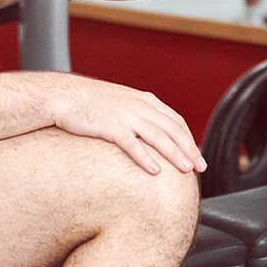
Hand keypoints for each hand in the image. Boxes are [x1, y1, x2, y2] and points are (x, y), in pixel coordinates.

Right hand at [46, 73, 206, 175]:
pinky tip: (155, 171)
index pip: (175, 121)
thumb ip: (138, 113)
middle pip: (173, 130)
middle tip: (201, 167)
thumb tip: (150, 131)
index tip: (197, 153)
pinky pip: (133, 145)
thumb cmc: (90, 103)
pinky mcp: (111, 127)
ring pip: (159, 137)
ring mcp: (127, 116)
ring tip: (187, 170)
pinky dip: (146, 158)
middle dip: (190, 149)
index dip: (189, 138)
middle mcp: (140, 106)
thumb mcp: (121, 102)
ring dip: (176, 154)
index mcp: (145, 100)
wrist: (65, 95)